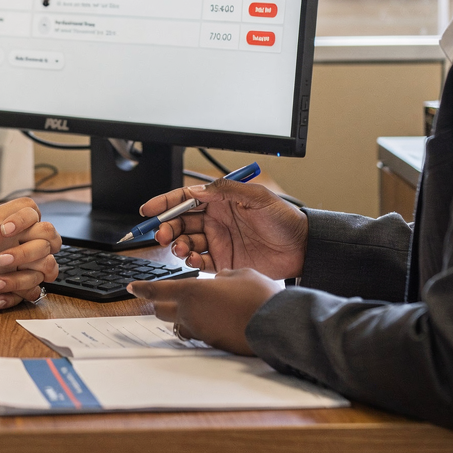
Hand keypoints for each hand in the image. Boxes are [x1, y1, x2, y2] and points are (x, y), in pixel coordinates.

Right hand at [0, 198, 59, 314]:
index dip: (33, 216)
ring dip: (44, 268)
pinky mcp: (4, 284)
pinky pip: (33, 285)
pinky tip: (23, 289)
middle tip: (42, 250)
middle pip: (47, 230)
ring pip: (46, 260)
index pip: (30, 206)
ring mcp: (5, 260)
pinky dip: (31, 289)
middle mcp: (1, 236)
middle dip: (50, 242)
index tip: (29, 228)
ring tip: (35, 271)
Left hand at [128, 268, 281, 354]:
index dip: (142, 288)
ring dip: (179, 317)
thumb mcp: (239, 274)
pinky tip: (213, 320)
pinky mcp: (213, 344)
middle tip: (162, 297)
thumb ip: (222, 275)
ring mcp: (201, 331)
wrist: (277, 326)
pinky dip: (198, 326)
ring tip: (192, 309)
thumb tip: (218, 279)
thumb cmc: (259, 296)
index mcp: (191, 291)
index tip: (132, 287)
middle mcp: (190, 313)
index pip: (157, 290)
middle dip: (159, 302)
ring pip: (178, 324)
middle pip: (161, 310)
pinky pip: (197, 333)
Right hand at [140, 179, 308, 279]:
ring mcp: (219, 241)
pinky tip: (193, 260)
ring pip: (187, 242)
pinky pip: (201, 261)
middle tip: (161, 235)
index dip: (165, 203)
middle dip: (166, 227)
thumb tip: (195, 191)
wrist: (304, 247)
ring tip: (180, 249)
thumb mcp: (256, 196)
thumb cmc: (284, 218)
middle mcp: (215, 220)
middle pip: (181, 222)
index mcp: (220, 201)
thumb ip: (225, 191)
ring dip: (177, 245)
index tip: (148, 209)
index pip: (185, 199)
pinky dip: (192, 261)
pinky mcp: (224, 261)